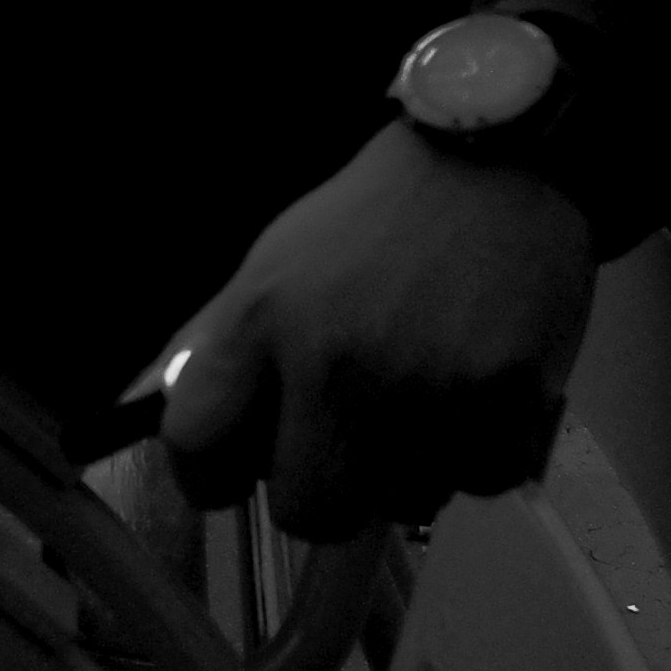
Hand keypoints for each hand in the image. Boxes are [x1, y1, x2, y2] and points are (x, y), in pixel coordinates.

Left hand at [140, 124, 597, 538]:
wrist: (494, 159)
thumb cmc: (375, 216)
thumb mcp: (274, 263)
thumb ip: (227, 350)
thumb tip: (160, 416)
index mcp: (263, 317)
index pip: (196, 444)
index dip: (208, 477)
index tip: (235, 475)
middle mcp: (337, 362)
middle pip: (307, 511)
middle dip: (324, 492)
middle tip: (347, 450)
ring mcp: (427, 388)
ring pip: (405, 504)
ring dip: (410, 469)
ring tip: (424, 396)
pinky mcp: (510, 401)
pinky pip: (481, 482)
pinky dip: (480, 453)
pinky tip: (477, 392)